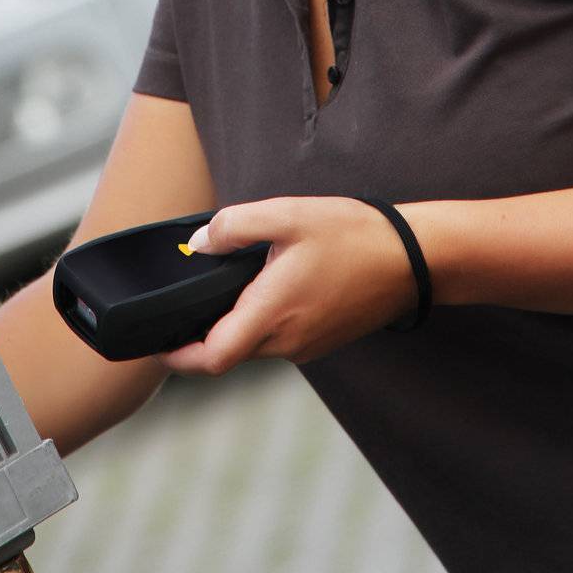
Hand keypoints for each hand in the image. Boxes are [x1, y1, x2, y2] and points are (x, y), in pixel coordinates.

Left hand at [154, 196, 418, 376]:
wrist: (413, 259)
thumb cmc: (352, 235)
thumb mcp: (288, 215)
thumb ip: (235, 226)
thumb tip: (200, 244)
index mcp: (273, 313)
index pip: (212, 357)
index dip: (179, 356)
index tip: (159, 342)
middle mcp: (288, 341)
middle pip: (229, 352)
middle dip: (202, 334)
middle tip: (186, 302)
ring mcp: (307, 346)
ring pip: (254, 346)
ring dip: (235, 324)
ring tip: (230, 284)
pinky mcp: (321, 341)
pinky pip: (278, 339)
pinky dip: (261, 321)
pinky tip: (267, 287)